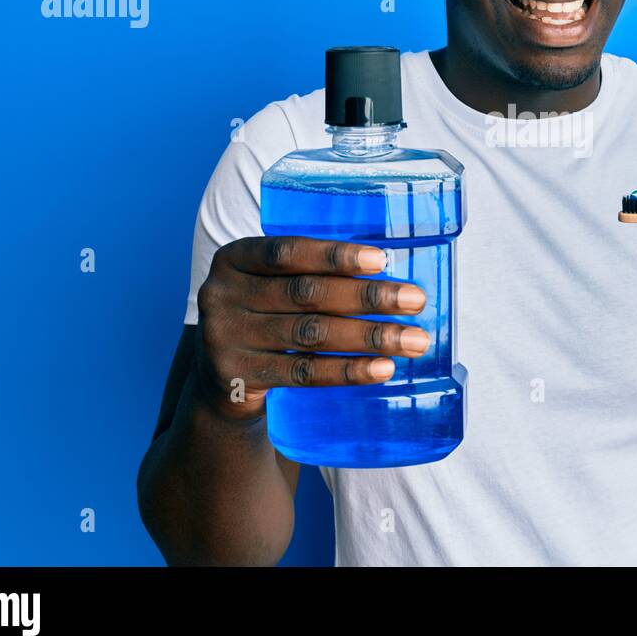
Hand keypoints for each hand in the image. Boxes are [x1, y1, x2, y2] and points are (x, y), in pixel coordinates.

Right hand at [194, 236, 428, 418]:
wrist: (222, 383)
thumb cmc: (265, 317)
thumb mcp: (271, 286)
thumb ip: (311, 273)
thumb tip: (390, 274)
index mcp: (234, 258)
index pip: (288, 252)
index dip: (335, 256)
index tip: (382, 260)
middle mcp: (221, 294)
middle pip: (306, 293)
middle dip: (367, 297)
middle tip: (416, 300)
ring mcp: (225, 339)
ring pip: (311, 334)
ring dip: (369, 337)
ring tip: (413, 340)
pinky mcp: (238, 379)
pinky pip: (304, 374)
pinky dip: (348, 371)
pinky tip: (382, 368)